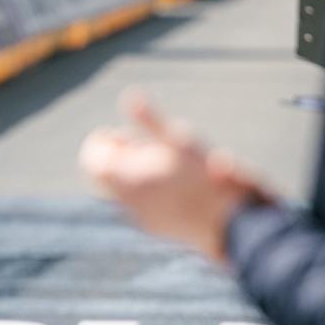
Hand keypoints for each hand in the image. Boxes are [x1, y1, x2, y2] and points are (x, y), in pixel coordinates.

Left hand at [79, 90, 272, 261]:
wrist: (232, 226)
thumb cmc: (209, 179)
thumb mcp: (181, 141)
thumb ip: (151, 121)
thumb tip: (130, 97)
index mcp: (126, 178)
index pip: (92, 158)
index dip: (105, 141)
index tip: (127, 132)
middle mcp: (129, 202)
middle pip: (108, 173)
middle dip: (124, 154)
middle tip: (151, 144)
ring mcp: (142, 217)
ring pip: (125, 188)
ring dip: (139, 171)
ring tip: (171, 162)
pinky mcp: (156, 228)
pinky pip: (142, 203)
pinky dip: (151, 188)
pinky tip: (180, 183)